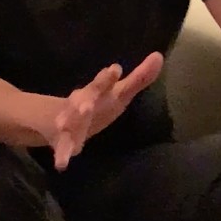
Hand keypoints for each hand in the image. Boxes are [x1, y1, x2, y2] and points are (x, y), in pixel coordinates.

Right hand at [50, 52, 164, 170]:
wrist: (64, 121)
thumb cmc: (99, 105)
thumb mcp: (119, 93)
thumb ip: (140, 77)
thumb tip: (159, 55)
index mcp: (96, 92)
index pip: (102, 84)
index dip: (107, 78)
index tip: (115, 69)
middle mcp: (82, 104)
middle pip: (83, 101)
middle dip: (84, 102)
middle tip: (86, 105)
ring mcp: (71, 122)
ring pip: (69, 122)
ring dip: (66, 123)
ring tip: (62, 125)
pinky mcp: (65, 141)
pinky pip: (62, 148)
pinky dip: (61, 155)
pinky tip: (61, 164)